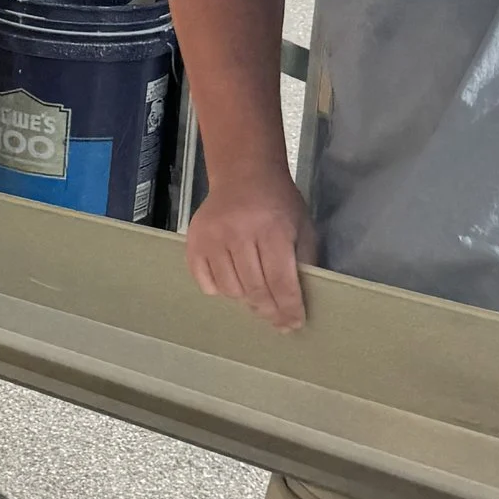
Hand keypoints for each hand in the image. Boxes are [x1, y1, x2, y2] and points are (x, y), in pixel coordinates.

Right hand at [186, 169, 312, 332]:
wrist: (243, 174)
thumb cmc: (278, 203)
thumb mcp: (302, 227)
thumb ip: (304, 262)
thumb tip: (299, 302)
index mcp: (272, 230)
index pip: (281, 282)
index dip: (289, 308)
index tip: (294, 324)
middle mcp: (239, 234)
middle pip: (255, 290)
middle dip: (270, 312)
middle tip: (278, 322)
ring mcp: (213, 238)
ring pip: (230, 290)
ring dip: (245, 299)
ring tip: (256, 296)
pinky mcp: (194, 242)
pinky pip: (205, 282)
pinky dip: (220, 289)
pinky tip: (232, 282)